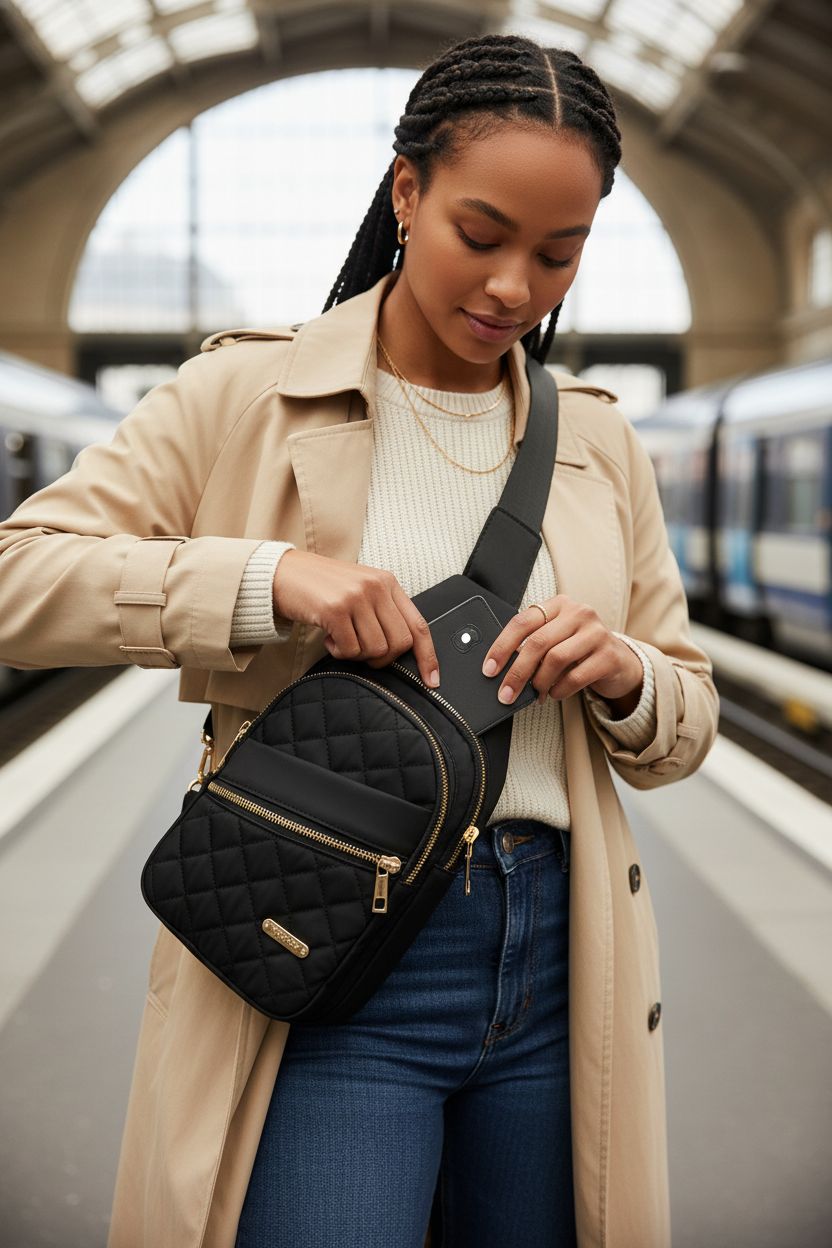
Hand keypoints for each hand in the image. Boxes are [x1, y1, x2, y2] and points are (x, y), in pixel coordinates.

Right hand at [273, 550, 440, 688]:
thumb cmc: (321, 587)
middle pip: (399, 644)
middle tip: (361, 650)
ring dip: (356, 654)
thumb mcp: (360, 590)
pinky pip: (351, 650)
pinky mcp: (336, 610)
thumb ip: (383, 611)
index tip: (432, 680)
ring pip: (376, 649)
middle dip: (382, 658)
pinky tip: (328, 637)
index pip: (419, 625)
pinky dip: (339, 652)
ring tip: (341, 638)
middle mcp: (376, 587)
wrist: (282, 573)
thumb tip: (401, 649)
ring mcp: (356, 597)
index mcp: (388, 582)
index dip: (428, 656)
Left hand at [480, 596, 642, 713]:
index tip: (489, 669)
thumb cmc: (578, 651)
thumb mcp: (555, 640)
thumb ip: (532, 646)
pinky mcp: (609, 655)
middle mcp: (579, 613)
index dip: (502, 647)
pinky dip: (559, 690)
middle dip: (517, 672)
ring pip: (556, 659)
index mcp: (559, 605)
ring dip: (539, 682)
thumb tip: (501, 670)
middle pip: (538, 642)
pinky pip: (576, 676)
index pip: (523, 622)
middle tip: (505, 694)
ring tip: (536, 694)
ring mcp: (596, 632)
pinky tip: (555, 694)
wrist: (619, 662)